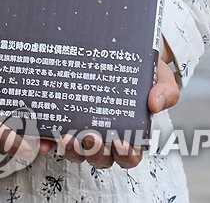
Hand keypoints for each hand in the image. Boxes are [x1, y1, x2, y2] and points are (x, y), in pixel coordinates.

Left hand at [58, 51, 180, 170]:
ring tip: (68, 137)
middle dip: (96, 151)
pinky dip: (48, 142)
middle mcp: (105, 137)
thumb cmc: (141, 71)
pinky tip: (44, 138)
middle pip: (101, 157)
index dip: (127, 155)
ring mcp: (82, 131)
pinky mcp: (62, 121)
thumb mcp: (159, 76)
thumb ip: (165, 90)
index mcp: (130, 133)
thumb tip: (155, 103)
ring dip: (72, 150)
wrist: (119, 51)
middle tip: (92, 137)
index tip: (123, 144)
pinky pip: (53, 138)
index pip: (130, 155)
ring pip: (77, 152)